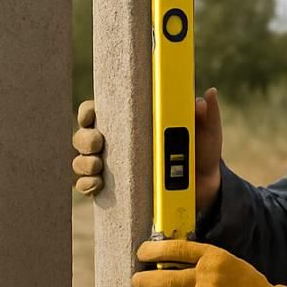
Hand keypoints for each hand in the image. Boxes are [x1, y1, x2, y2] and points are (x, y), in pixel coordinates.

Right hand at [71, 90, 223, 214]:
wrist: (203, 189)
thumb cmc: (200, 153)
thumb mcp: (206, 134)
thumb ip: (206, 116)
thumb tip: (206, 96)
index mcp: (132, 124)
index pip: (99, 112)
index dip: (88, 112)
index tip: (92, 115)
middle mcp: (116, 145)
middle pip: (83, 136)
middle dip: (85, 138)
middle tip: (98, 143)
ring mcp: (111, 168)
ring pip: (81, 161)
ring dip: (84, 163)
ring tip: (98, 166)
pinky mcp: (113, 190)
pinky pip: (87, 186)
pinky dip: (87, 185)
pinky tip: (97, 184)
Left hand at [132, 239, 286, 286]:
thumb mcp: (230, 266)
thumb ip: (205, 264)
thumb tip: (171, 264)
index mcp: (214, 257)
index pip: (175, 249)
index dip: (153, 250)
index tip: (142, 253)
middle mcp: (208, 277)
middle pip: (163, 277)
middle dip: (143, 281)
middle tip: (137, 283)